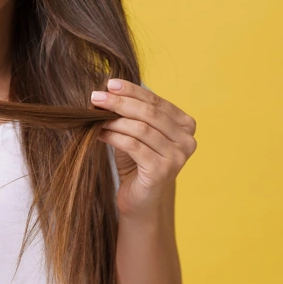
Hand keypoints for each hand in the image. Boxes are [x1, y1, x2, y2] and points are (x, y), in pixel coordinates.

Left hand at [91, 79, 196, 221]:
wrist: (140, 199)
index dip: (132, 90)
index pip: (156, 101)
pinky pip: (134, 146)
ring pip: (141, 128)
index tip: (110, 84)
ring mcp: (178, 157)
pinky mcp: (162, 171)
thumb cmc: (138, 162)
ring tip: (95, 116)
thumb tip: (108, 90)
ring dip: (114, 120)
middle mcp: (187, 140)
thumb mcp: (137, 132)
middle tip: (96, 97)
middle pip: (149, 113)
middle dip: (120, 102)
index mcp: (185, 125)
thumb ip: (132, 112)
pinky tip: (99, 133)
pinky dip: (114, 136)